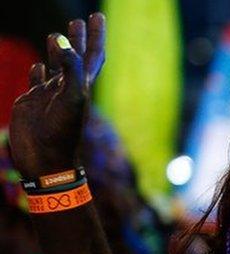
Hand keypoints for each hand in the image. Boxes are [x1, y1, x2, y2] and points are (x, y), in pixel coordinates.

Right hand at [9, 13, 105, 179]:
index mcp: (82, 86)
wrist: (46, 162)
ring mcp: (50, 95)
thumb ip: (70, 68)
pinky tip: (40, 65)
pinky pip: (37, 82)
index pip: (92, 55)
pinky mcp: (32, 103)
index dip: (96, 36)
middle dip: (78, 38)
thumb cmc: (62, 134)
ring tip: (56, 35)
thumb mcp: (71, 98)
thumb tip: (62, 39)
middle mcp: (68, 88)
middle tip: (79, 20)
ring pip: (56, 67)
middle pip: (75, 57)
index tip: (98, 16)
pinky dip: (38, 71)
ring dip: (58, 51)